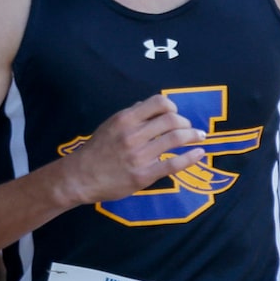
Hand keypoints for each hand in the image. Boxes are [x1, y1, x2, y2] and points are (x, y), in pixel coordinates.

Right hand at [60, 93, 207, 205]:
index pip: (159, 103)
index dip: (173, 107)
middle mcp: (133, 135)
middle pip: (171, 120)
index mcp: (125, 119)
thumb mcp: (109, 126)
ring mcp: (139, 155)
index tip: (176, 114)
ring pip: (176, 139)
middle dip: (186, 122)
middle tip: (190, 128)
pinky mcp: (144, 175)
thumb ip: (130, 115)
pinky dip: (191, 157)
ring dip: (193, 136)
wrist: (80, 177)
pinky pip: (174, 164)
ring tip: (199, 137)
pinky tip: (199, 153)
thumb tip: (147, 106)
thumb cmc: (96, 151)